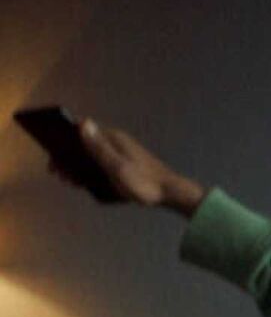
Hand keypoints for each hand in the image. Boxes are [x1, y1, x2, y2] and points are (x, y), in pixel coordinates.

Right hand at [54, 118, 204, 215]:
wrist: (171, 194)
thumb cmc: (144, 182)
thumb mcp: (117, 167)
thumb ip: (99, 147)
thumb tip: (83, 122)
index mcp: (114, 139)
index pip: (83, 131)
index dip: (65, 140)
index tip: (54, 155)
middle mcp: (117, 142)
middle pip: (86, 145)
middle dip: (70, 158)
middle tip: (59, 174)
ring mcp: (122, 154)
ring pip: (94, 157)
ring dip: (80, 167)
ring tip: (70, 181)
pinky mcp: (126, 165)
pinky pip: (103, 166)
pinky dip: (92, 173)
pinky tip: (87, 184)